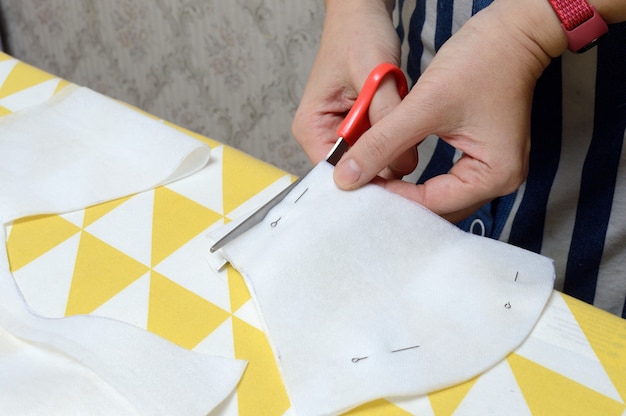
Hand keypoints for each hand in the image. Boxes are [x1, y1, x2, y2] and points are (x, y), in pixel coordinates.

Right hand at [292, 0, 417, 178]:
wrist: (363, 13)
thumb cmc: (358, 35)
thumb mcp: (373, 75)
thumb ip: (386, 119)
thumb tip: (403, 164)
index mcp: (311, 128)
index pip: (334, 174)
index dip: (365, 183)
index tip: (396, 189)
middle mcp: (322, 135)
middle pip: (354, 172)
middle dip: (383, 170)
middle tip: (412, 167)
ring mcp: (342, 132)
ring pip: (372, 161)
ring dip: (393, 153)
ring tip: (412, 144)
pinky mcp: (361, 127)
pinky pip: (380, 146)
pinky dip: (396, 142)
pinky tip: (410, 135)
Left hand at [332, 0, 566, 221]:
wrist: (511, 32)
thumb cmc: (480, 61)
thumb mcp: (423, 106)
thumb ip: (382, 144)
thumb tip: (347, 177)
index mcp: (494, 175)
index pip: (431, 204)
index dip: (390, 197)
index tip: (355, 186)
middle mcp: (499, 181)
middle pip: (437, 208)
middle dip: (398, 201)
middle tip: (360, 187)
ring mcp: (492, 170)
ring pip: (439, 197)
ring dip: (406, 192)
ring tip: (371, 182)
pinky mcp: (482, 157)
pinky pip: (444, 181)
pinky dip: (418, 180)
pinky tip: (392, 173)